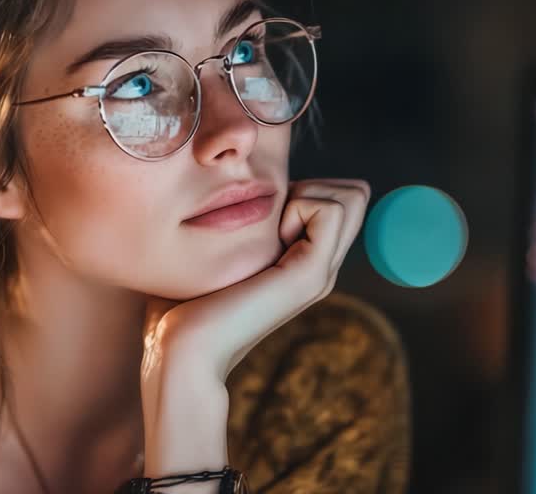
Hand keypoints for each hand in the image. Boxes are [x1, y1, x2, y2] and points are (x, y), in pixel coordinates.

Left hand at [137, 178, 369, 479]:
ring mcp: (320, 272)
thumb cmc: (182, 301)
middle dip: (313, 185)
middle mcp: (321, 267)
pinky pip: (331, 210)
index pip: (342, 198)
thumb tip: (242, 191)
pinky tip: (271, 237)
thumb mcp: (219, 250)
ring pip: (350, 197)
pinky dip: (299, 205)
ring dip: (306, 194)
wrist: (181, 350)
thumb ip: (241, 225)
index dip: (307, 186)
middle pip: (354, 195)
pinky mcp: (311, 274)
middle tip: (269, 218)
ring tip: (270, 229)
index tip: (264, 213)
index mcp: (303, 262)